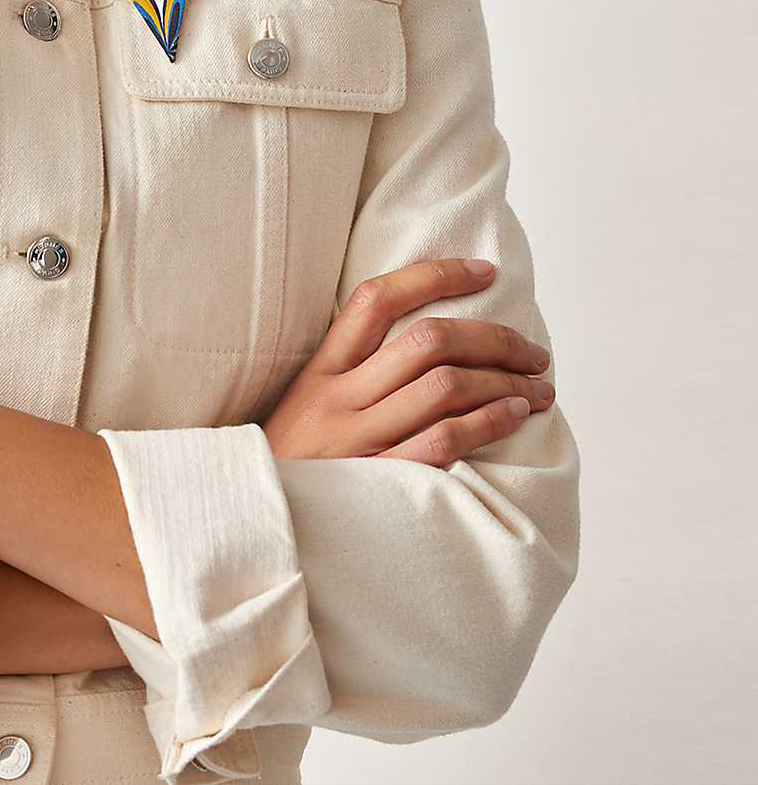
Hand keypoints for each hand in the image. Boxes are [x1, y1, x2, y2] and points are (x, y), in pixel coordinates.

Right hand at [262, 258, 554, 466]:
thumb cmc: (294, 461)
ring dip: (505, 381)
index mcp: (321, 369)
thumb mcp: (307, 402)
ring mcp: (359, 441)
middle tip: (532, 350)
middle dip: (493, 338)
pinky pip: (444, 441)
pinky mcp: (379, 482)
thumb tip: (429, 335)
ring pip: (445, 388)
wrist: (257, 522)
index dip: (436, 276)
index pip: (377, 300)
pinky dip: (489, 422)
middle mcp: (339, 398)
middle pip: (427, 341)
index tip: (485, 272)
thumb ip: (352, 369)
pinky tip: (516, 415)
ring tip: (537, 386)